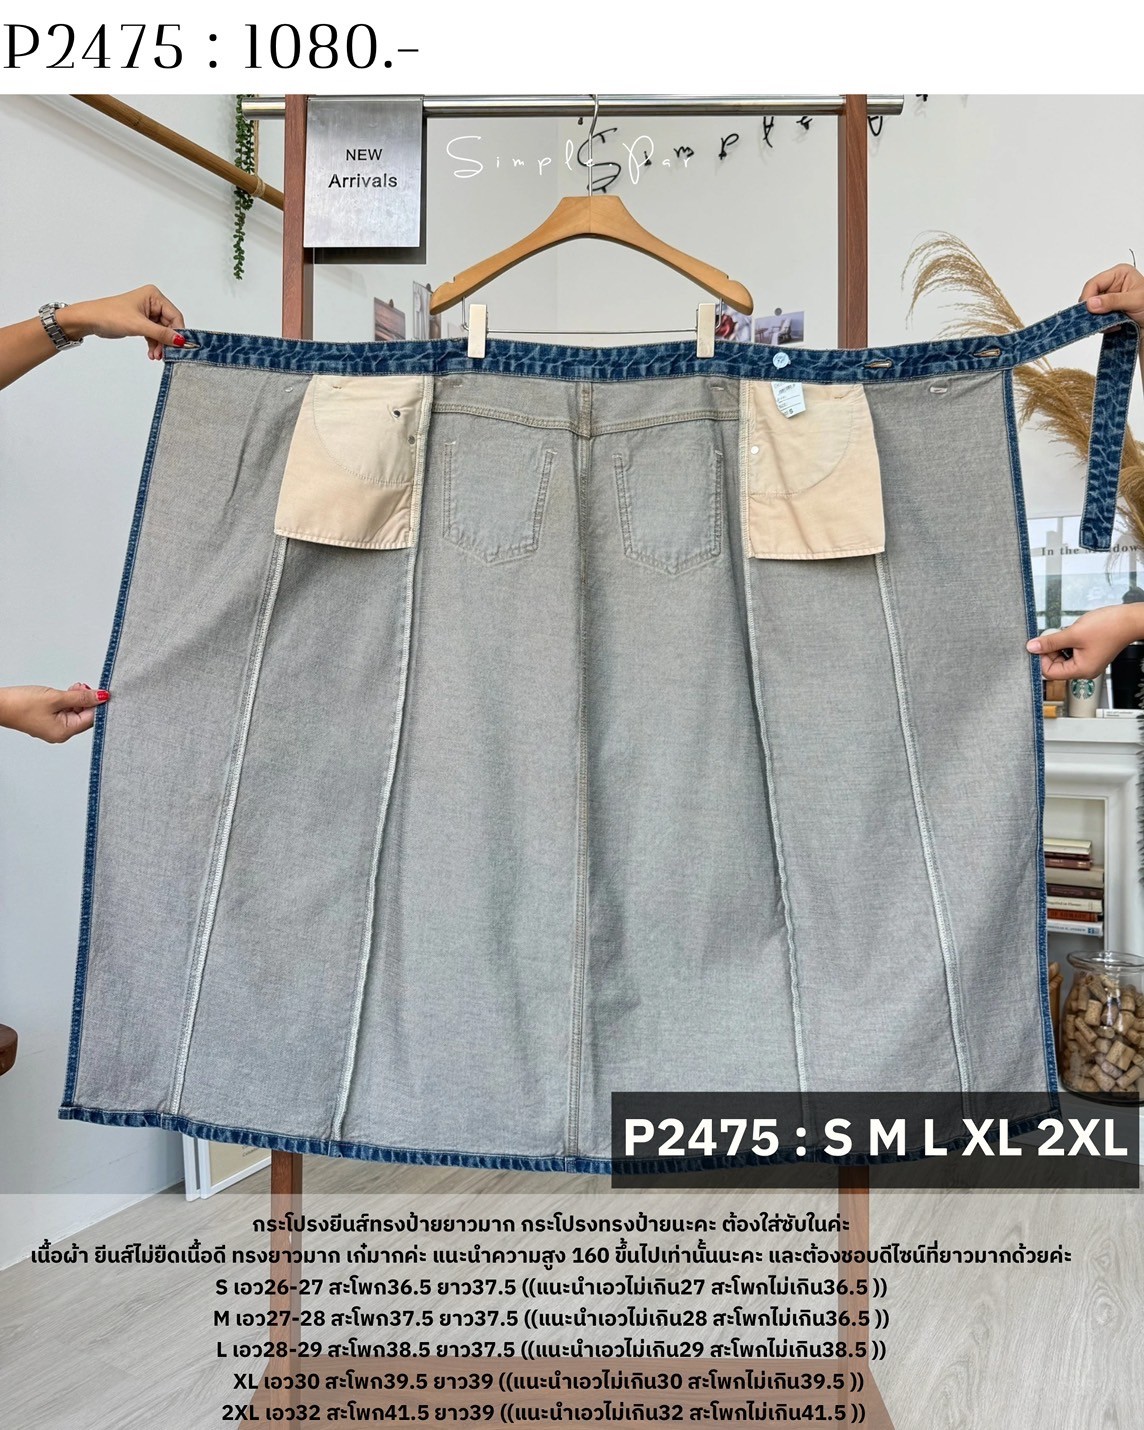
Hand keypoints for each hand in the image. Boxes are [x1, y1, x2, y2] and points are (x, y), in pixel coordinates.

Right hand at [0, 682, 108, 742]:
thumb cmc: (21, 704)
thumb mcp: (56, 697)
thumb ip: (81, 697)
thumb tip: (101, 697)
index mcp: (64, 732)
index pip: (91, 719)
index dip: (98, 705)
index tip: (102, 692)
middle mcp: (60, 733)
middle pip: (84, 716)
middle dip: (87, 700)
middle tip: (83, 687)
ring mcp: (52, 727)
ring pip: (74, 712)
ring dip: (77, 698)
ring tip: (74, 687)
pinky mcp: (46, 720)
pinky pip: (64, 711)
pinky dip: (68, 701)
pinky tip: (67, 691)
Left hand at [56, 285, 186, 359]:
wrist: (90, 320)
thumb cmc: (110, 315)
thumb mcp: (139, 325)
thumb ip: (161, 334)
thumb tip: (181, 340)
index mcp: (154, 296)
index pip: (174, 316)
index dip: (178, 332)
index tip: (180, 347)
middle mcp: (153, 302)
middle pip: (169, 325)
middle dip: (167, 341)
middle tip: (164, 355)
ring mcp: (148, 312)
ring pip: (162, 332)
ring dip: (160, 345)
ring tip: (155, 356)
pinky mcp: (142, 322)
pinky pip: (154, 335)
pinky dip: (154, 345)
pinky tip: (152, 354)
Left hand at [1026, 605, 1143, 679]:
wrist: (1129, 619)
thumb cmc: (1109, 627)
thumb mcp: (1073, 633)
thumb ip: (1050, 642)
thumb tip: (1032, 647)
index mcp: (1081, 670)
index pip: (1049, 672)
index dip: (1042, 657)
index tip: (1041, 644)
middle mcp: (1085, 670)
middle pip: (1055, 665)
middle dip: (1051, 650)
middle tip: (1055, 635)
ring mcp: (1088, 662)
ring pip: (1062, 657)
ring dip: (1060, 645)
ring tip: (1068, 633)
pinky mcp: (1090, 654)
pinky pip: (1071, 651)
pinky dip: (1068, 642)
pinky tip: (1074, 634)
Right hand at [1080, 264, 1143, 327]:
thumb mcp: (1134, 300)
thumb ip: (1113, 301)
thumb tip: (1091, 303)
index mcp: (1119, 274)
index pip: (1094, 283)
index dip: (1088, 297)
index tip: (1088, 310)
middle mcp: (1112, 284)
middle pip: (1090, 296)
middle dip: (1094, 310)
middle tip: (1102, 320)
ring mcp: (1108, 298)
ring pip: (1091, 309)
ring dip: (1099, 319)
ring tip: (1113, 324)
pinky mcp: (1106, 310)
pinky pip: (1095, 318)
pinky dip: (1102, 325)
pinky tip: (1114, 326)